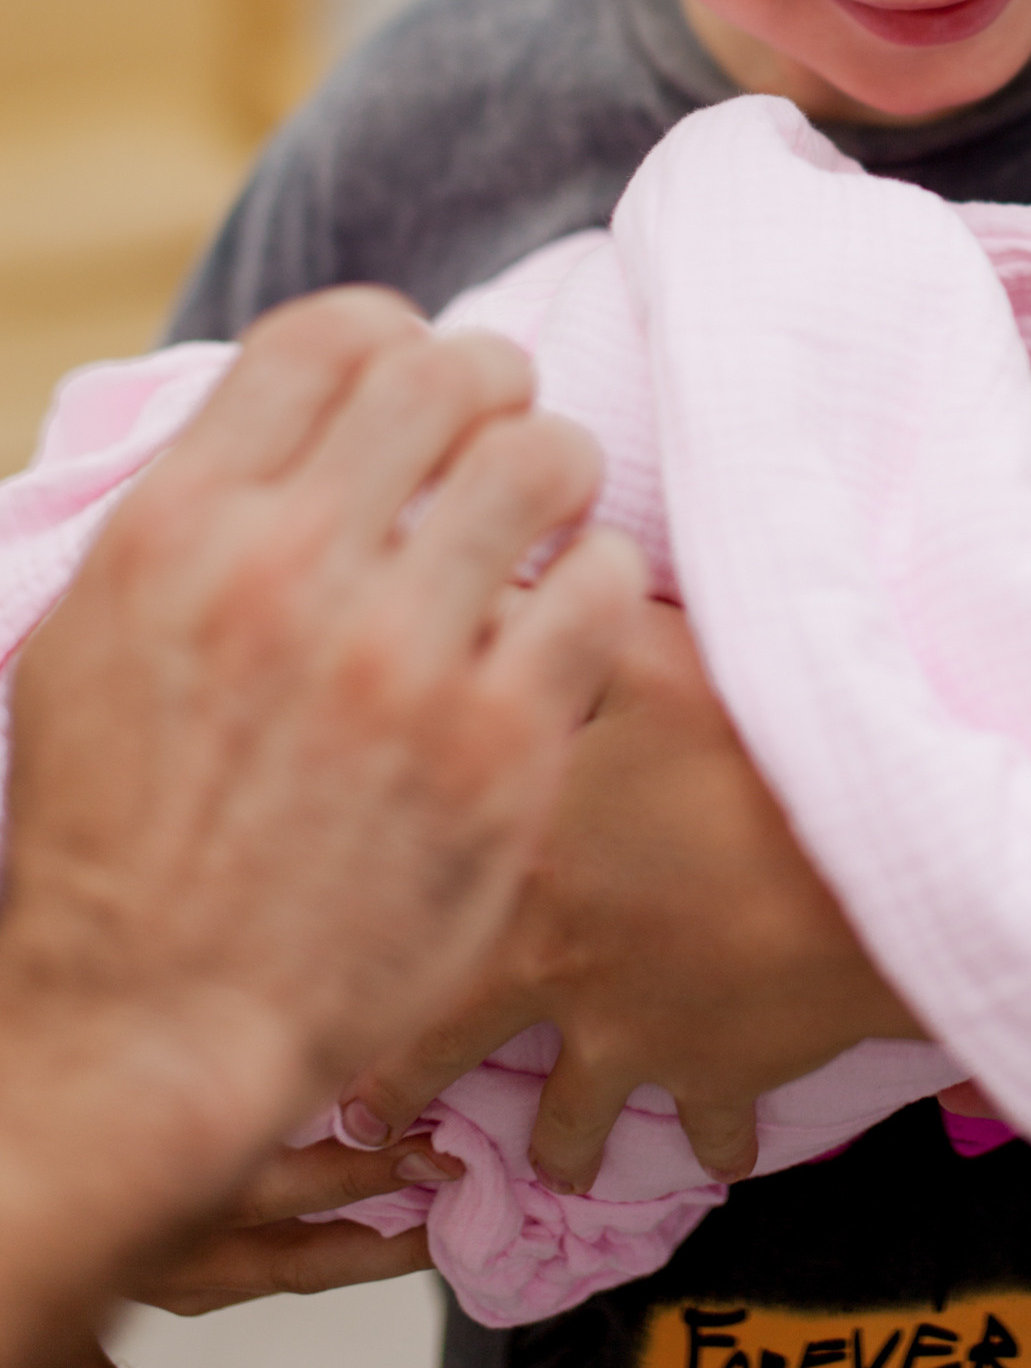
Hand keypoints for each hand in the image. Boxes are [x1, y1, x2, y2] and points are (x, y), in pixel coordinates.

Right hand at [0, 287, 644, 1367]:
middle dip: (492, 387)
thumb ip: (196, 514)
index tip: (414, 388)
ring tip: (547, 522)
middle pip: (448, 371)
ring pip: (544, 457)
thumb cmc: (117, 842)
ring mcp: (400, 656)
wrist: (150, 1031)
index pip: (328, 336)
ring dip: (557, 473)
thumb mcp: (92, 639)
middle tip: (500, 439)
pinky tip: (567, 621)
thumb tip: (295, 416)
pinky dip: (596, 582)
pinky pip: (601, 585)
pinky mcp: (498, 745)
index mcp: (181, 528)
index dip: (393, 339)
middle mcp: (289, 570)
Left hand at [338, 599, 921, 1194]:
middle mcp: (551, 960)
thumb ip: (554, 625)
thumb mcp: (652, 658)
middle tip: (370, 1119)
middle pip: (447, 1041)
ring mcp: (634, 1030)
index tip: (314, 968)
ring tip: (547, 1165)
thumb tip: (475, 588)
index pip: (398, 906)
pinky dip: (714, 1143)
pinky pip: (710, 1131)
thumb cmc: (759, 749)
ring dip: (558, 1143)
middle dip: (400, 1087)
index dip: (350, 940)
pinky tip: (716, 1152)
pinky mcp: (719, 1073)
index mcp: (518, 857)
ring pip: (568, 1119)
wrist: (871, 862)